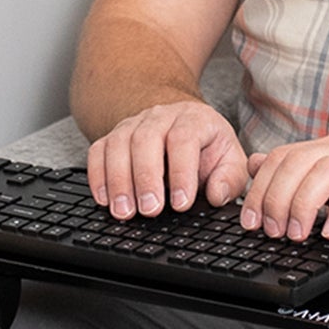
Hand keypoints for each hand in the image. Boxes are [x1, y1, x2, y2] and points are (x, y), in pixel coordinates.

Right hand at [87, 101, 249, 219]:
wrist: (183, 126)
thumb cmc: (208, 149)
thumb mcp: (230, 161)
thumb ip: (229, 179)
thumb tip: (217, 194)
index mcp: (194, 119)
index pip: (185, 139)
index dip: (181, 171)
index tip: (181, 203)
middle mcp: (161, 117)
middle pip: (147, 139)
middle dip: (146, 177)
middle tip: (149, 210)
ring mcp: (133, 124)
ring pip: (119, 144)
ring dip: (119, 180)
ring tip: (124, 211)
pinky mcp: (113, 137)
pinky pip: (98, 151)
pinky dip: (98, 175)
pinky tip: (104, 199)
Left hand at [240, 136, 328, 241]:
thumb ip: (303, 177)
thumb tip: (256, 167)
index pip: (281, 157)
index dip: (260, 188)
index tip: (250, 220)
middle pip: (295, 162)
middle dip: (275, 198)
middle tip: (271, 231)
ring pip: (322, 171)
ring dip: (303, 205)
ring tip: (298, 234)